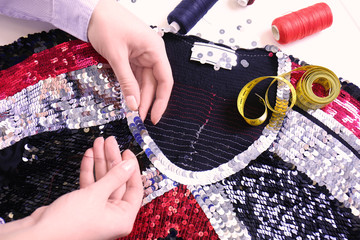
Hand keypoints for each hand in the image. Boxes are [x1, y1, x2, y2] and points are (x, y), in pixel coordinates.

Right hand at [0, 137, 142, 239]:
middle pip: (117, 181)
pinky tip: (89, 155)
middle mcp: (112, 215)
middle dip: (112, 160)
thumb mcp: (96, 195)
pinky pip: (91, 185)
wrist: (38, 234)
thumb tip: (129, 165)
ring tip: (98, 143)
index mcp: (122, 218)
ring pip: (103, 181)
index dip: (131, 168)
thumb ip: (115, 177)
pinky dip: (89, 170)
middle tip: (110, 142)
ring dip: (100, 161)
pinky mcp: (84, 206)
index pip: (134, 188)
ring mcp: (98, 210)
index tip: (126, 152)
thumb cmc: (68, 223)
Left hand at [88, 0, 173, 123]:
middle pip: (154, 84)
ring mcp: (142, 56)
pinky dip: (131, 88)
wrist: (91, 10)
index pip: (165, 80)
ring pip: (144, 82)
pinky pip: (135, 77)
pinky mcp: (132, 58)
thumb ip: (126, 82)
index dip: (161, 101)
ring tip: (132, 114)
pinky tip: (128, 100)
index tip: (154, 116)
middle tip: (138, 119)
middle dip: (147, 102)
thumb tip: (134, 105)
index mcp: (155, 50)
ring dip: (139, 97)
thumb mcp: (116, 56)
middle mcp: (152, 54)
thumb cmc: (107, 24)